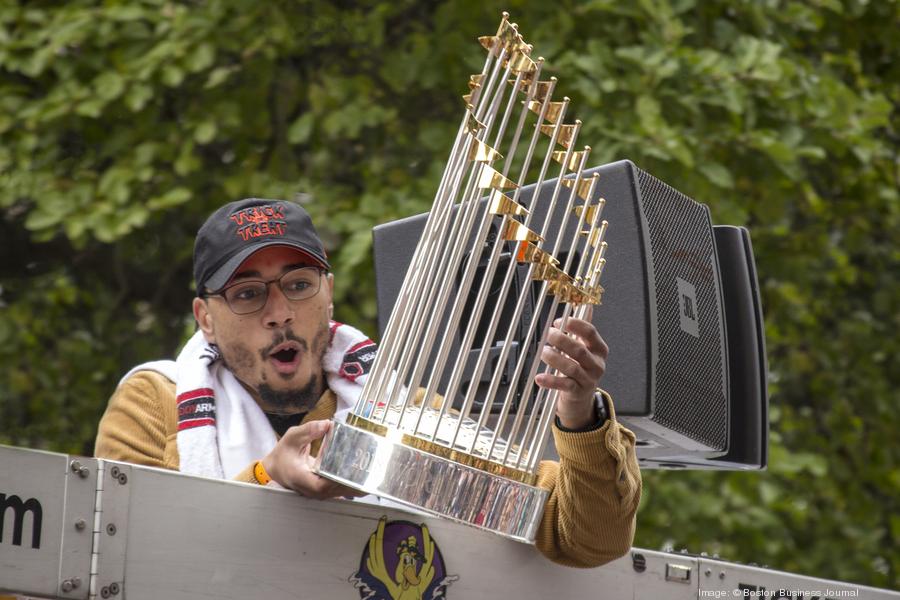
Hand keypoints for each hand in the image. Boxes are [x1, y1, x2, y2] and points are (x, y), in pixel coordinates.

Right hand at [261, 420, 364, 499]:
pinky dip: (352, 483)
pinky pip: (340, 489)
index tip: (349, 470)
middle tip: (370, 467)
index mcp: (302, 479)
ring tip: (372, 472)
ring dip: (356, 483)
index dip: (337, 479)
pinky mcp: (324, 490)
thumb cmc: (282, 456)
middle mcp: (312, 490)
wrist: (276, 469)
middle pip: (336, 490)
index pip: (322, 485)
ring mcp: (319, 492)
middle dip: (353, 480)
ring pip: (341, 492)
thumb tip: (326, 424)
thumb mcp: (291, 438)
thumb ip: (308, 431)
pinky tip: (364, 475)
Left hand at [534, 309, 608, 429]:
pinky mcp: (578, 392)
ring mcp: (588, 379)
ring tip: (544, 352)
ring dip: (555, 358)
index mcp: (599, 349)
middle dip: (561, 340)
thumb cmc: (580, 366)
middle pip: (579, 350)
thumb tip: (584, 303)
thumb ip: (582, 327)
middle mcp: (597, 364)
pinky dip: (550, 381)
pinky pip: (564, 385)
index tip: (558, 322)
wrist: (581, 395)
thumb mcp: (584, 346)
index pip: (590, 333)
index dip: (574, 325)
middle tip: (548, 334)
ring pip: (572, 368)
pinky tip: (539, 377)